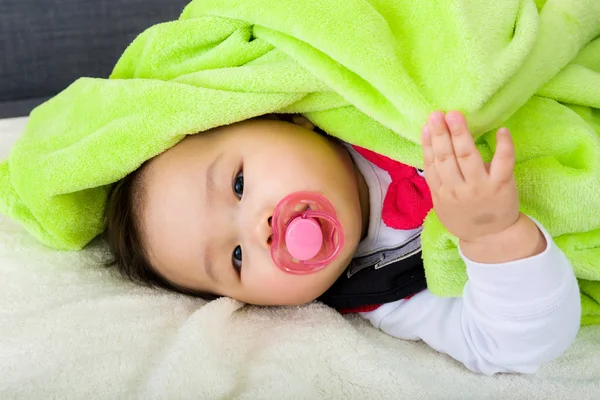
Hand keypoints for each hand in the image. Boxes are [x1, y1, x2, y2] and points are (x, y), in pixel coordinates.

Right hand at [421, 111, 519, 241]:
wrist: (491, 238)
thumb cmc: (464, 218)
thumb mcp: (442, 203)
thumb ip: (436, 180)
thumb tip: (431, 148)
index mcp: (442, 193)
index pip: (432, 164)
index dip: (428, 144)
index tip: (426, 125)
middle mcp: (459, 189)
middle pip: (447, 158)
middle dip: (440, 135)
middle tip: (437, 114)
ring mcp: (480, 187)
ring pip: (468, 157)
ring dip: (461, 135)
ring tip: (455, 116)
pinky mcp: (502, 185)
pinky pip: (503, 162)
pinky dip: (503, 146)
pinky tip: (501, 131)